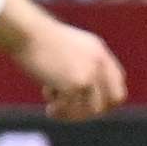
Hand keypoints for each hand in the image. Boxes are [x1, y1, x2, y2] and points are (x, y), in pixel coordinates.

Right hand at [0, 0, 127, 118]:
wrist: (27, 33)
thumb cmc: (38, 40)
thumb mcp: (68, 48)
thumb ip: (81, 64)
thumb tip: (82, 91)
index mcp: (99, 51)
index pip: (118, 83)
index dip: (106, 98)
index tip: (88, 105)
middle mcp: (99, 63)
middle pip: (113, 100)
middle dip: (95, 110)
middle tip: (74, 111)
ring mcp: (89, 74)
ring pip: (93, 110)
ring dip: (74, 112)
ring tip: (55, 108)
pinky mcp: (76, 84)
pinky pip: (73, 108)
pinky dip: (61, 112)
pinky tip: (49, 108)